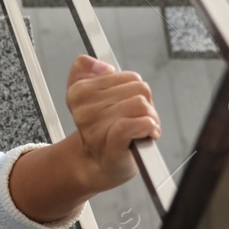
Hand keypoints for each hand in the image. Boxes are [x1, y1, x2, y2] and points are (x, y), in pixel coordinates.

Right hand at [63, 55, 160, 190]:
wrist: (99, 163)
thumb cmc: (101, 128)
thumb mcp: (86, 94)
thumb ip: (85, 69)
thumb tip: (101, 65)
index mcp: (79, 92)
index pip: (128, 76)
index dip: (135, 90)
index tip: (126, 103)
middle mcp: (85, 109)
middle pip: (138, 88)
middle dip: (144, 104)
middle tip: (134, 119)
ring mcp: (96, 128)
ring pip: (141, 104)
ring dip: (149, 118)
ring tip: (140, 129)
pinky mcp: (112, 144)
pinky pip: (135, 124)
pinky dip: (148, 126)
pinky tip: (147, 133)